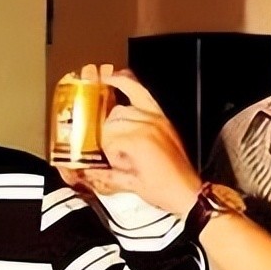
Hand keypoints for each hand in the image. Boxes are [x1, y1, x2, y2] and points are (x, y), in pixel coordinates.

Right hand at [61, 63, 200, 216]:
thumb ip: (103, 175)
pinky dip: (127, 83)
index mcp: (137, 140)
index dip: (104, 150)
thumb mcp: (129, 184)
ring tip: (106, 123)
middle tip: (106, 148)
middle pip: (112, 119)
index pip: (106, 135)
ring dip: (113, 116)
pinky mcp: (162, 117)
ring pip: (122, 107)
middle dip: (106, 134)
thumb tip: (83, 172)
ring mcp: (156, 118)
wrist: (187, 191)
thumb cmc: (163, 189)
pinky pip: (141, 93)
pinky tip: (114, 77)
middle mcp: (146, 124)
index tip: (108, 161)